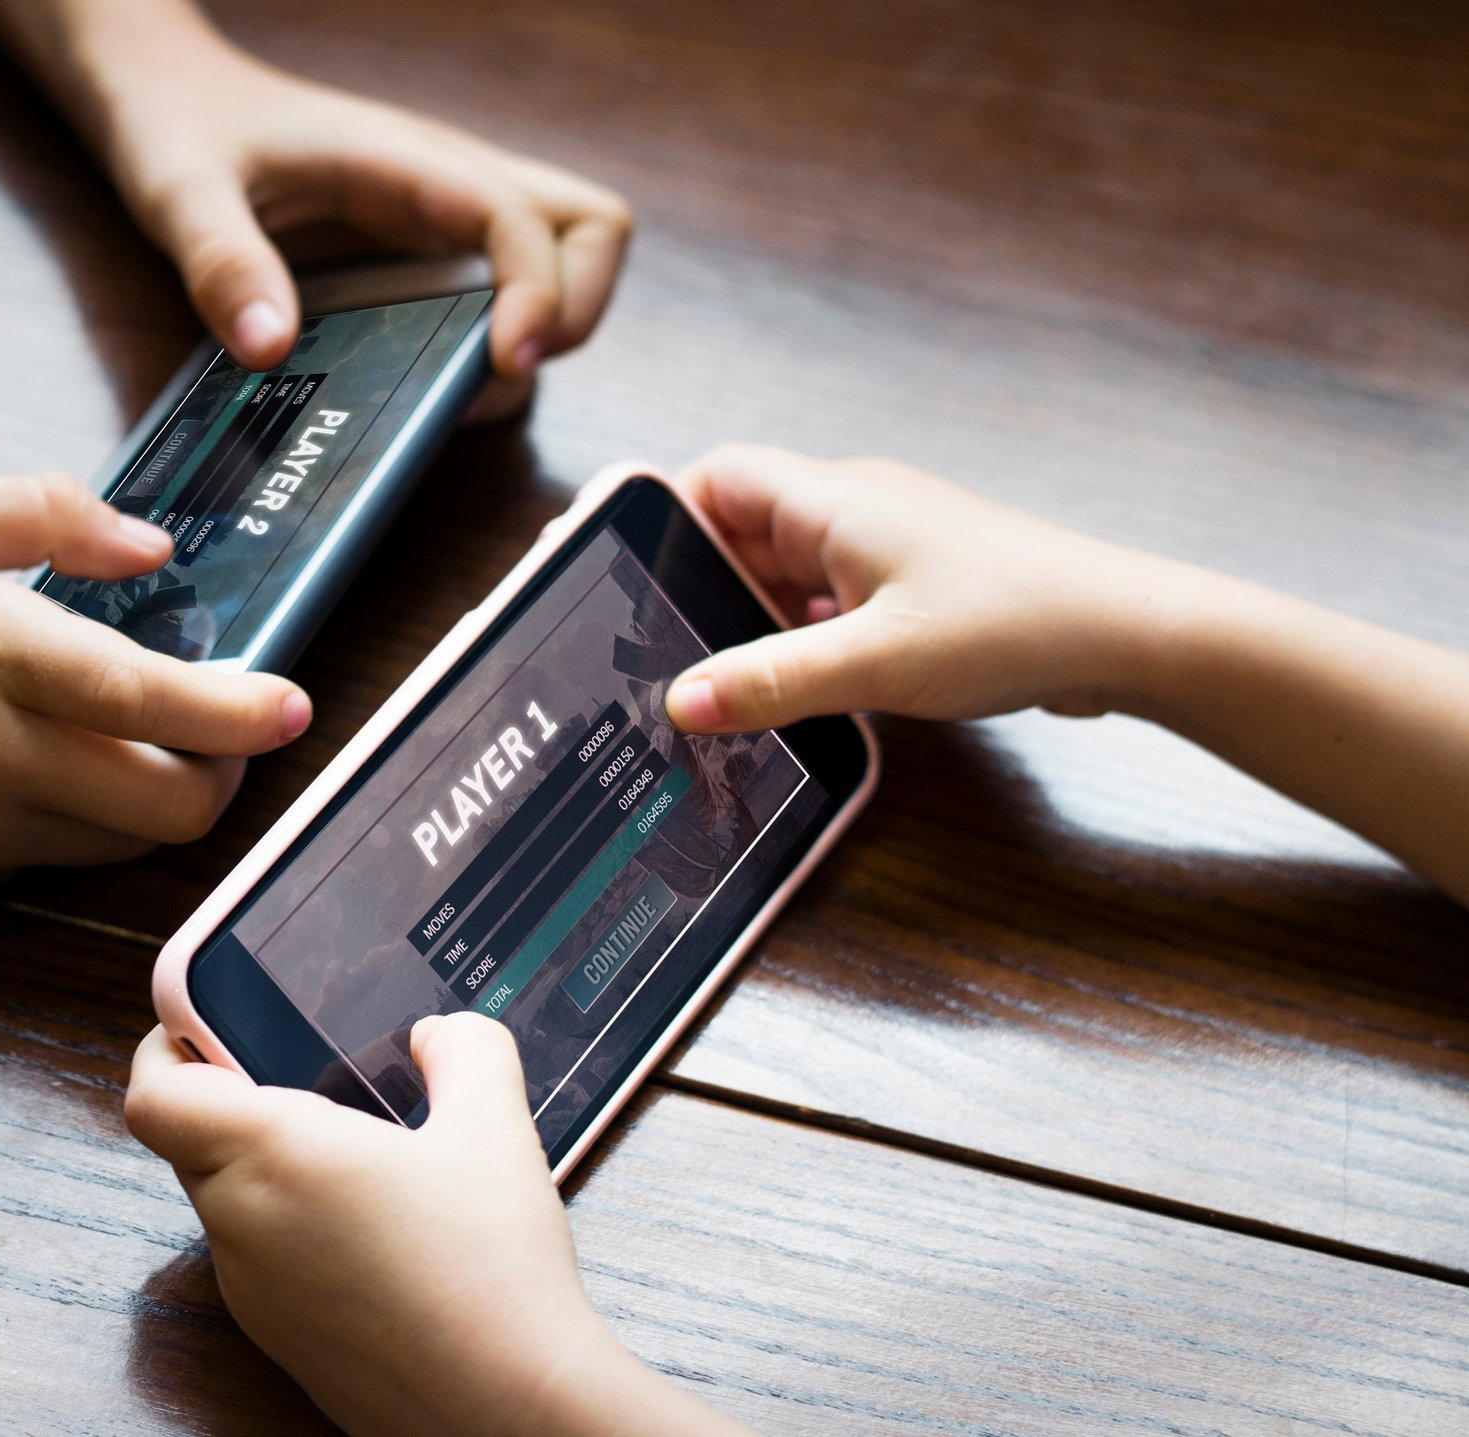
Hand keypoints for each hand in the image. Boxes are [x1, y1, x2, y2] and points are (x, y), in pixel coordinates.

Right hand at [0, 474, 308, 915]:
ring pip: (108, 844)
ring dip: (135, 802)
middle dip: (216, 778)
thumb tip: (152, 549)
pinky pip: (27, 866)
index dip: (243, 716)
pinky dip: (39, 827)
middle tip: (213, 736)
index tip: (294, 707)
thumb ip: (51, 516)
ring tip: (94, 740)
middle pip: (167, 809)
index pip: (157, 701)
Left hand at [88, 30, 631, 416]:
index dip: (537, 292)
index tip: (503, 362)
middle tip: (501, 372)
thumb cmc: (178, 124)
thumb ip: (220, 262)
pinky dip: (489, 349)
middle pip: (591, 230)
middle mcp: (446, 188)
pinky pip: (500, 299)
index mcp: (401, 161)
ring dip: (536, 339)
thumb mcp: (176, 190)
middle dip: (576, 310)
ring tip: (455, 394)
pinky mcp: (426, 257)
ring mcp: (444, 224)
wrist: (164, 90)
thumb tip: (270, 348)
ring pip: (561, 267)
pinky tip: (422, 382)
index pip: (520, 217)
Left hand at [124, 1013, 741, 1436]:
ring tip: (355, 1153)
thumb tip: (438, 1035)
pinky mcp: (282, 1341)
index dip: (163, 1045)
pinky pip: (261, 1261)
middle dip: (229, 1099)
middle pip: (189, 1143)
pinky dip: (294, 1229)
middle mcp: (244, 1223)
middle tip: (299, 1074)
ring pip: (226, 1204)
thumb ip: (464, 1049)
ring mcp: (256, 1292)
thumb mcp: (495, 1125)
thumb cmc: (492, 1273)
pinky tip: (376, 1230)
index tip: (197, 1020)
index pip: (154, 1094)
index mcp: (273, 1153)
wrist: (508, 1409)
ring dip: (265, 1169)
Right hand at [663, 445, 1185, 734]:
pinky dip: (797, 641)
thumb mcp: (877, 661)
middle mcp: (854, 512)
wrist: (1132, 635)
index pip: (716, 477)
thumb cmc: (1017, 623)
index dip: (664, 517)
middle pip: (742, 531)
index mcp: (834, 501)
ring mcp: (886, 550)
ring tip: (712, 684)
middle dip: (699, 588)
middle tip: (654, 652)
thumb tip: (680, 700)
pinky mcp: (913, 589)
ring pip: (785, 574)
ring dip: (750, 622)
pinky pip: (827, 604)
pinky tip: (790, 691)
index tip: (623, 575)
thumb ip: (772, 682)